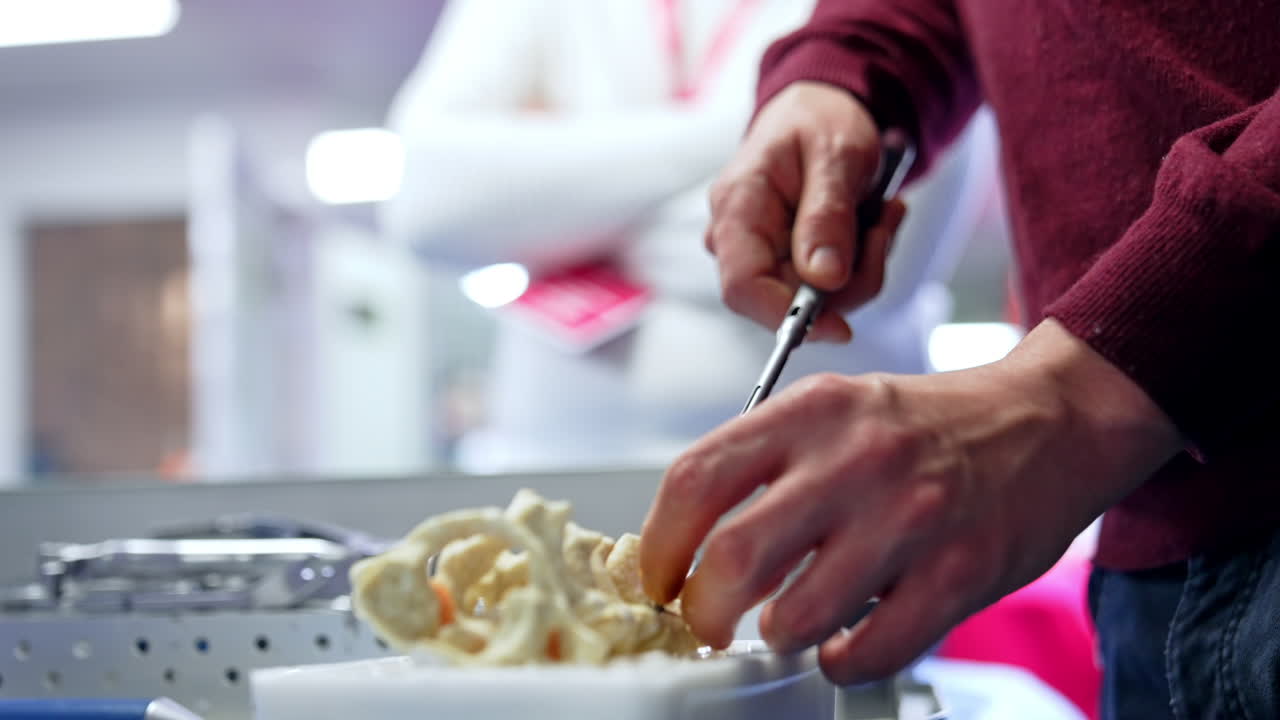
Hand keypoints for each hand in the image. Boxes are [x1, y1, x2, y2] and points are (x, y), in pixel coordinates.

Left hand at [639, 319, 1179, 683]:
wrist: (1049, 421)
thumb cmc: (928, 425)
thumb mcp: (836, 407)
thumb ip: (764, 460)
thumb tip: (688, 538)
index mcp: (812, 411)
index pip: (696, 479)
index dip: (658, 545)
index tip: (657, 577)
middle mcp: (856, 459)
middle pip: (733, 557)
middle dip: (702, 611)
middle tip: (705, 623)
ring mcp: (911, 517)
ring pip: (796, 616)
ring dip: (776, 637)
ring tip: (787, 625)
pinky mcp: (961, 573)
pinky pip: (869, 650)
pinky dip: (840, 661)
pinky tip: (842, 643)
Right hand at [706, 82, 907, 342]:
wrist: (821, 110)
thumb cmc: (820, 121)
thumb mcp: (835, 156)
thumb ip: (827, 216)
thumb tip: (825, 279)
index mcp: (737, 208)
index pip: (743, 288)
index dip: (787, 316)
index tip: (841, 327)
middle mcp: (739, 240)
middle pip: (788, 300)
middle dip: (850, 278)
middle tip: (885, 226)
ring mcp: (762, 255)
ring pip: (817, 300)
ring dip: (864, 266)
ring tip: (883, 213)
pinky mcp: (787, 263)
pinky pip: (829, 287)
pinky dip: (862, 262)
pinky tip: (873, 221)